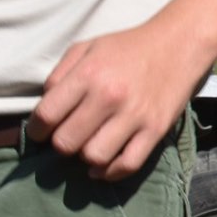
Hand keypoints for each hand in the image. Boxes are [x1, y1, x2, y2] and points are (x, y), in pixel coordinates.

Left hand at [32, 22, 210, 179]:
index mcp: (89, 74)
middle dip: (60, 144)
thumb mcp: (87, 48)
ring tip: (88, 145)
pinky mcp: (156, 129)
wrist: (179, 43)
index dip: (36, 130)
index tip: (41, 131)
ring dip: (85, 156)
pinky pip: (128, 164)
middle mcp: (110, 96)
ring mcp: (135, 115)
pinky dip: (110, 173)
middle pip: (66, 142)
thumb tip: (45, 109)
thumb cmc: (128, 47)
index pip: (46, 116)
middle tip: (68, 136)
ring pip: (93, 157)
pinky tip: (102, 167)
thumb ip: (58, 75)